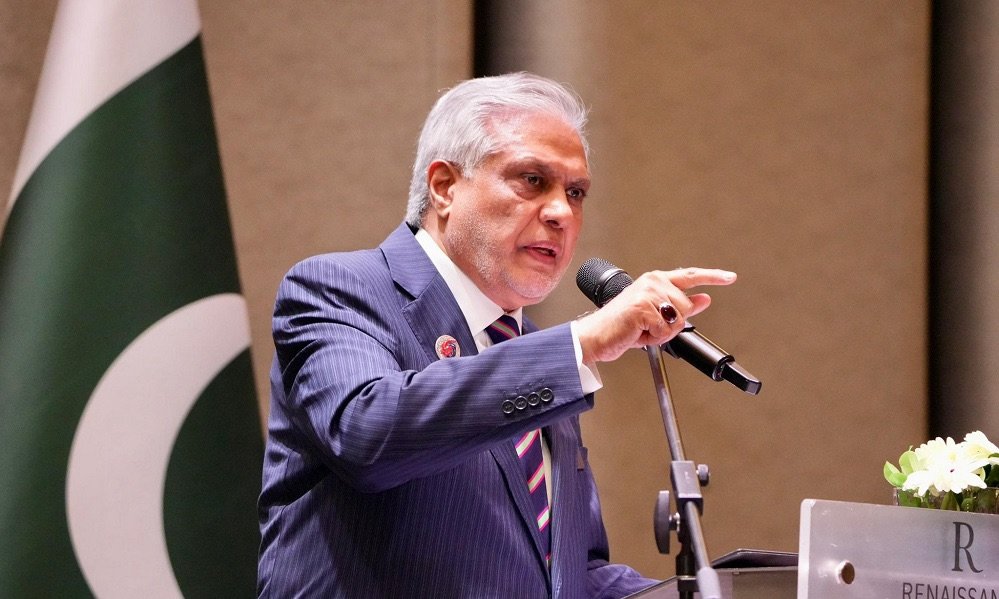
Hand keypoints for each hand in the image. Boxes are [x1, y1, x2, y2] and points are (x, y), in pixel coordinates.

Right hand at [574, 268, 736, 362]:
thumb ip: (680, 306)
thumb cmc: (620, 327)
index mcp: (654, 281)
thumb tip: (703, 300)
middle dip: (671, 324)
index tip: (730, 277)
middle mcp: (652, 282)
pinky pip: (665, 330)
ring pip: (677, 320)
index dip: (713, 277)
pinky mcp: (643, 307)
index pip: (689, 276)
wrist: (594, 337)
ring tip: (642, 331)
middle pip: (685, 308)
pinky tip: (638, 333)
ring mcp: (648, 293)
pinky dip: (653, 338)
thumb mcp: (655, 316)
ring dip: (662, 333)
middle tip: (649, 328)